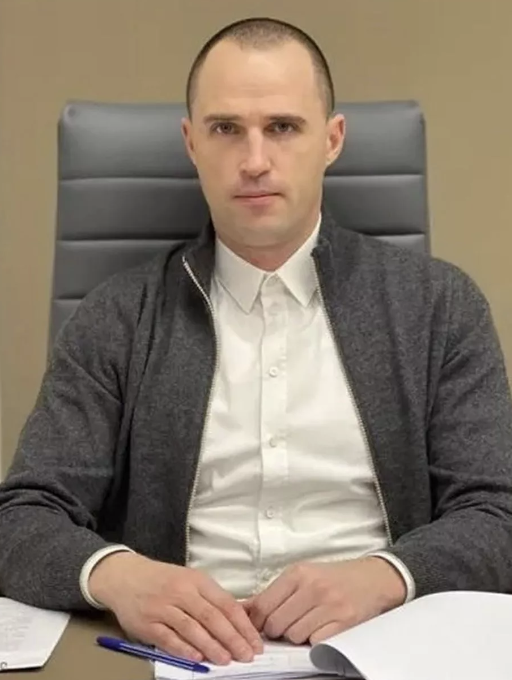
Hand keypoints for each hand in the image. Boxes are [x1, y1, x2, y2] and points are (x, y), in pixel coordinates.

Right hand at [88, 552, 262, 664]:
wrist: (125, 576)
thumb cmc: (163, 580)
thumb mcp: (190, 580)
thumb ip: (212, 598)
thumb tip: (241, 620)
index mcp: (197, 580)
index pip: (226, 603)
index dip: (243, 625)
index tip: (255, 641)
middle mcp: (181, 592)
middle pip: (212, 617)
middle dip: (232, 638)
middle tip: (247, 655)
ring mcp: (163, 607)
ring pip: (192, 628)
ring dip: (211, 646)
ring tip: (226, 659)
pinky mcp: (147, 623)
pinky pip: (168, 638)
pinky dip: (183, 648)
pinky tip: (197, 657)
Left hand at [244, 557, 405, 644]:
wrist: (373, 579)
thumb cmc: (333, 578)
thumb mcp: (302, 576)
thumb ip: (272, 593)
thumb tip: (241, 608)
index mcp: (297, 573)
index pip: (262, 605)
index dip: (258, 621)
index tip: (262, 625)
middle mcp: (312, 587)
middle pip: (276, 624)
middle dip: (277, 631)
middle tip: (286, 626)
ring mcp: (329, 605)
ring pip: (294, 635)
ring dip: (296, 636)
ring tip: (306, 625)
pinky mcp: (345, 622)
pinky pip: (316, 642)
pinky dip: (314, 641)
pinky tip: (319, 630)